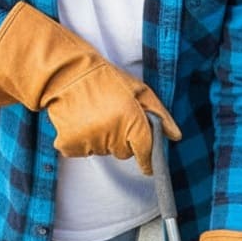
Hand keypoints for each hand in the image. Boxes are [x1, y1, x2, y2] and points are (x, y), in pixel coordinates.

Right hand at [0, 2, 179, 174]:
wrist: (65, 72)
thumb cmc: (106, 80)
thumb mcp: (140, 91)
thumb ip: (161, 115)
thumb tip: (176, 136)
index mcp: (131, 119)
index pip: (144, 151)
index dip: (148, 161)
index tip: (148, 168)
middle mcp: (111, 132)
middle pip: (124, 153)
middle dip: (122, 140)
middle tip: (111, 118)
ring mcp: (90, 139)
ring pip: (104, 152)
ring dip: (102, 139)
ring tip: (93, 115)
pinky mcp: (71, 144)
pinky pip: (83, 152)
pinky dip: (82, 142)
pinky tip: (80, 122)